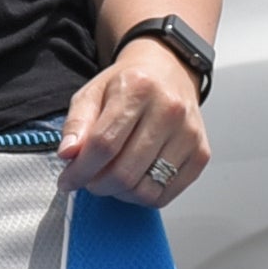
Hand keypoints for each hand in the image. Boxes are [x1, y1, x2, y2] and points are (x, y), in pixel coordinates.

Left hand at [57, 37, 209, 202]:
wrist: (168, 72)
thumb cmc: (129, 85)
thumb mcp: (92, 93)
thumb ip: (76, 124)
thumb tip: (67, 155)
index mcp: (138, 90)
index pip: (104, 144)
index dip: (80, 170)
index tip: (67, 180)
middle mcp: (169, 111)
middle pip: (124, 172)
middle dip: (97, 185)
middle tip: (89, 179)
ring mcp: (189, 134)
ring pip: (145, 189)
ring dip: (119, 193)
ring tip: (110, 178)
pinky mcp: (200, 154)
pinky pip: (165, 194)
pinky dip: (142, 196)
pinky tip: (133, 180)